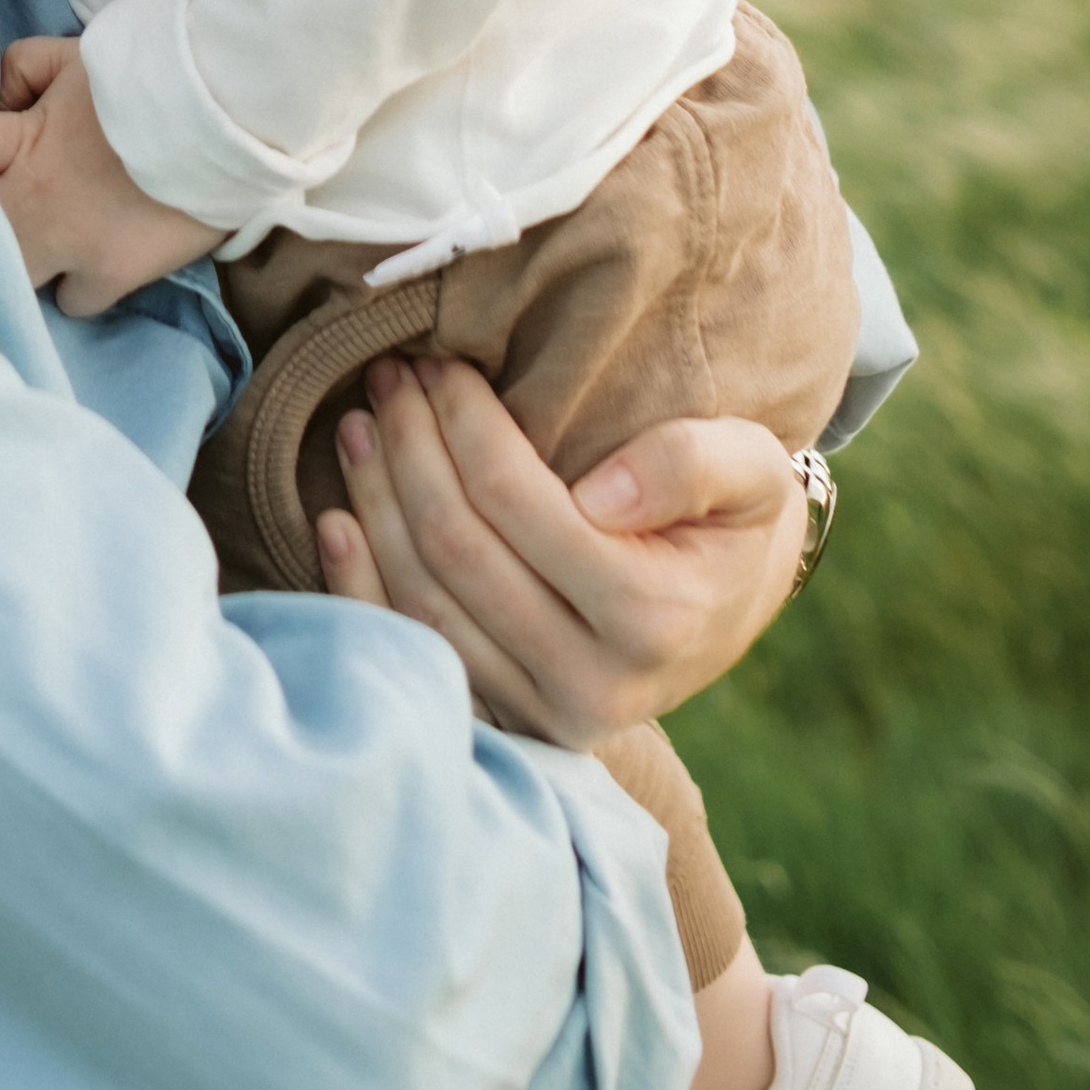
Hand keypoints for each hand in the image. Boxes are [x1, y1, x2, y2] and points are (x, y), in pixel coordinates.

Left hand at [0, 36, 216, 313]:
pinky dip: (75, 289)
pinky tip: (88, 270)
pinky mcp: (111, 274)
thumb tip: (0, 102)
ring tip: (36, 249)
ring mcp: (69, 244)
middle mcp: (32, 198)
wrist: (225, 113)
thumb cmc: (151, 75)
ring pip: (10, 278)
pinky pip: (70, 302)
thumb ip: (24, 71)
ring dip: (18, 264)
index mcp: (22, 137)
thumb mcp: (74, 54)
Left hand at [313, 357, 807, 747]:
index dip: (464, 424)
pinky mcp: (505, 725)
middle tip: (387, 379)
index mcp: (653, 617)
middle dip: (409, 450)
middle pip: (458, 551)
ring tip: (359, 427)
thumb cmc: (733, 518)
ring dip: (376, 505)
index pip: (516, 502)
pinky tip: (336, 521)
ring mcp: (542, 716)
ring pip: (423, 602)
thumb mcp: (754, 469)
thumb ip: (694, 464)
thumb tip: (604, 491)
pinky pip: (415, 655)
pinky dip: (361, 589)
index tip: (439, 363)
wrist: (733, 607)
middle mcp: (593, 685)